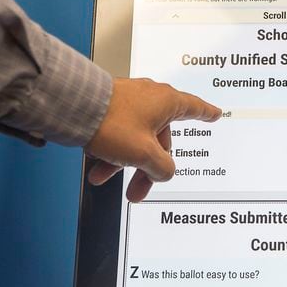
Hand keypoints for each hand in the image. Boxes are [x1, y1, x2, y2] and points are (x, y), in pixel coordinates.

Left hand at [84, 77, 220, 201]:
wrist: (72, 106)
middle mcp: (150, 98)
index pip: (195, 108)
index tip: (214, 114)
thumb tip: (163, 172)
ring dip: (123, 162)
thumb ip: (162, 167)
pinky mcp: (108, 105)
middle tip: (138, 188)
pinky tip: (96, 166)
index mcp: (167, 102)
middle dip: (147, 167)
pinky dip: (110, 151)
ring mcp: (128, 101)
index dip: (206, 114)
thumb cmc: (111, 123)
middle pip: (158, 138)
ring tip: (106, 179)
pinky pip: (117, 133)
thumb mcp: (145, 153)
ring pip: (135, 138)